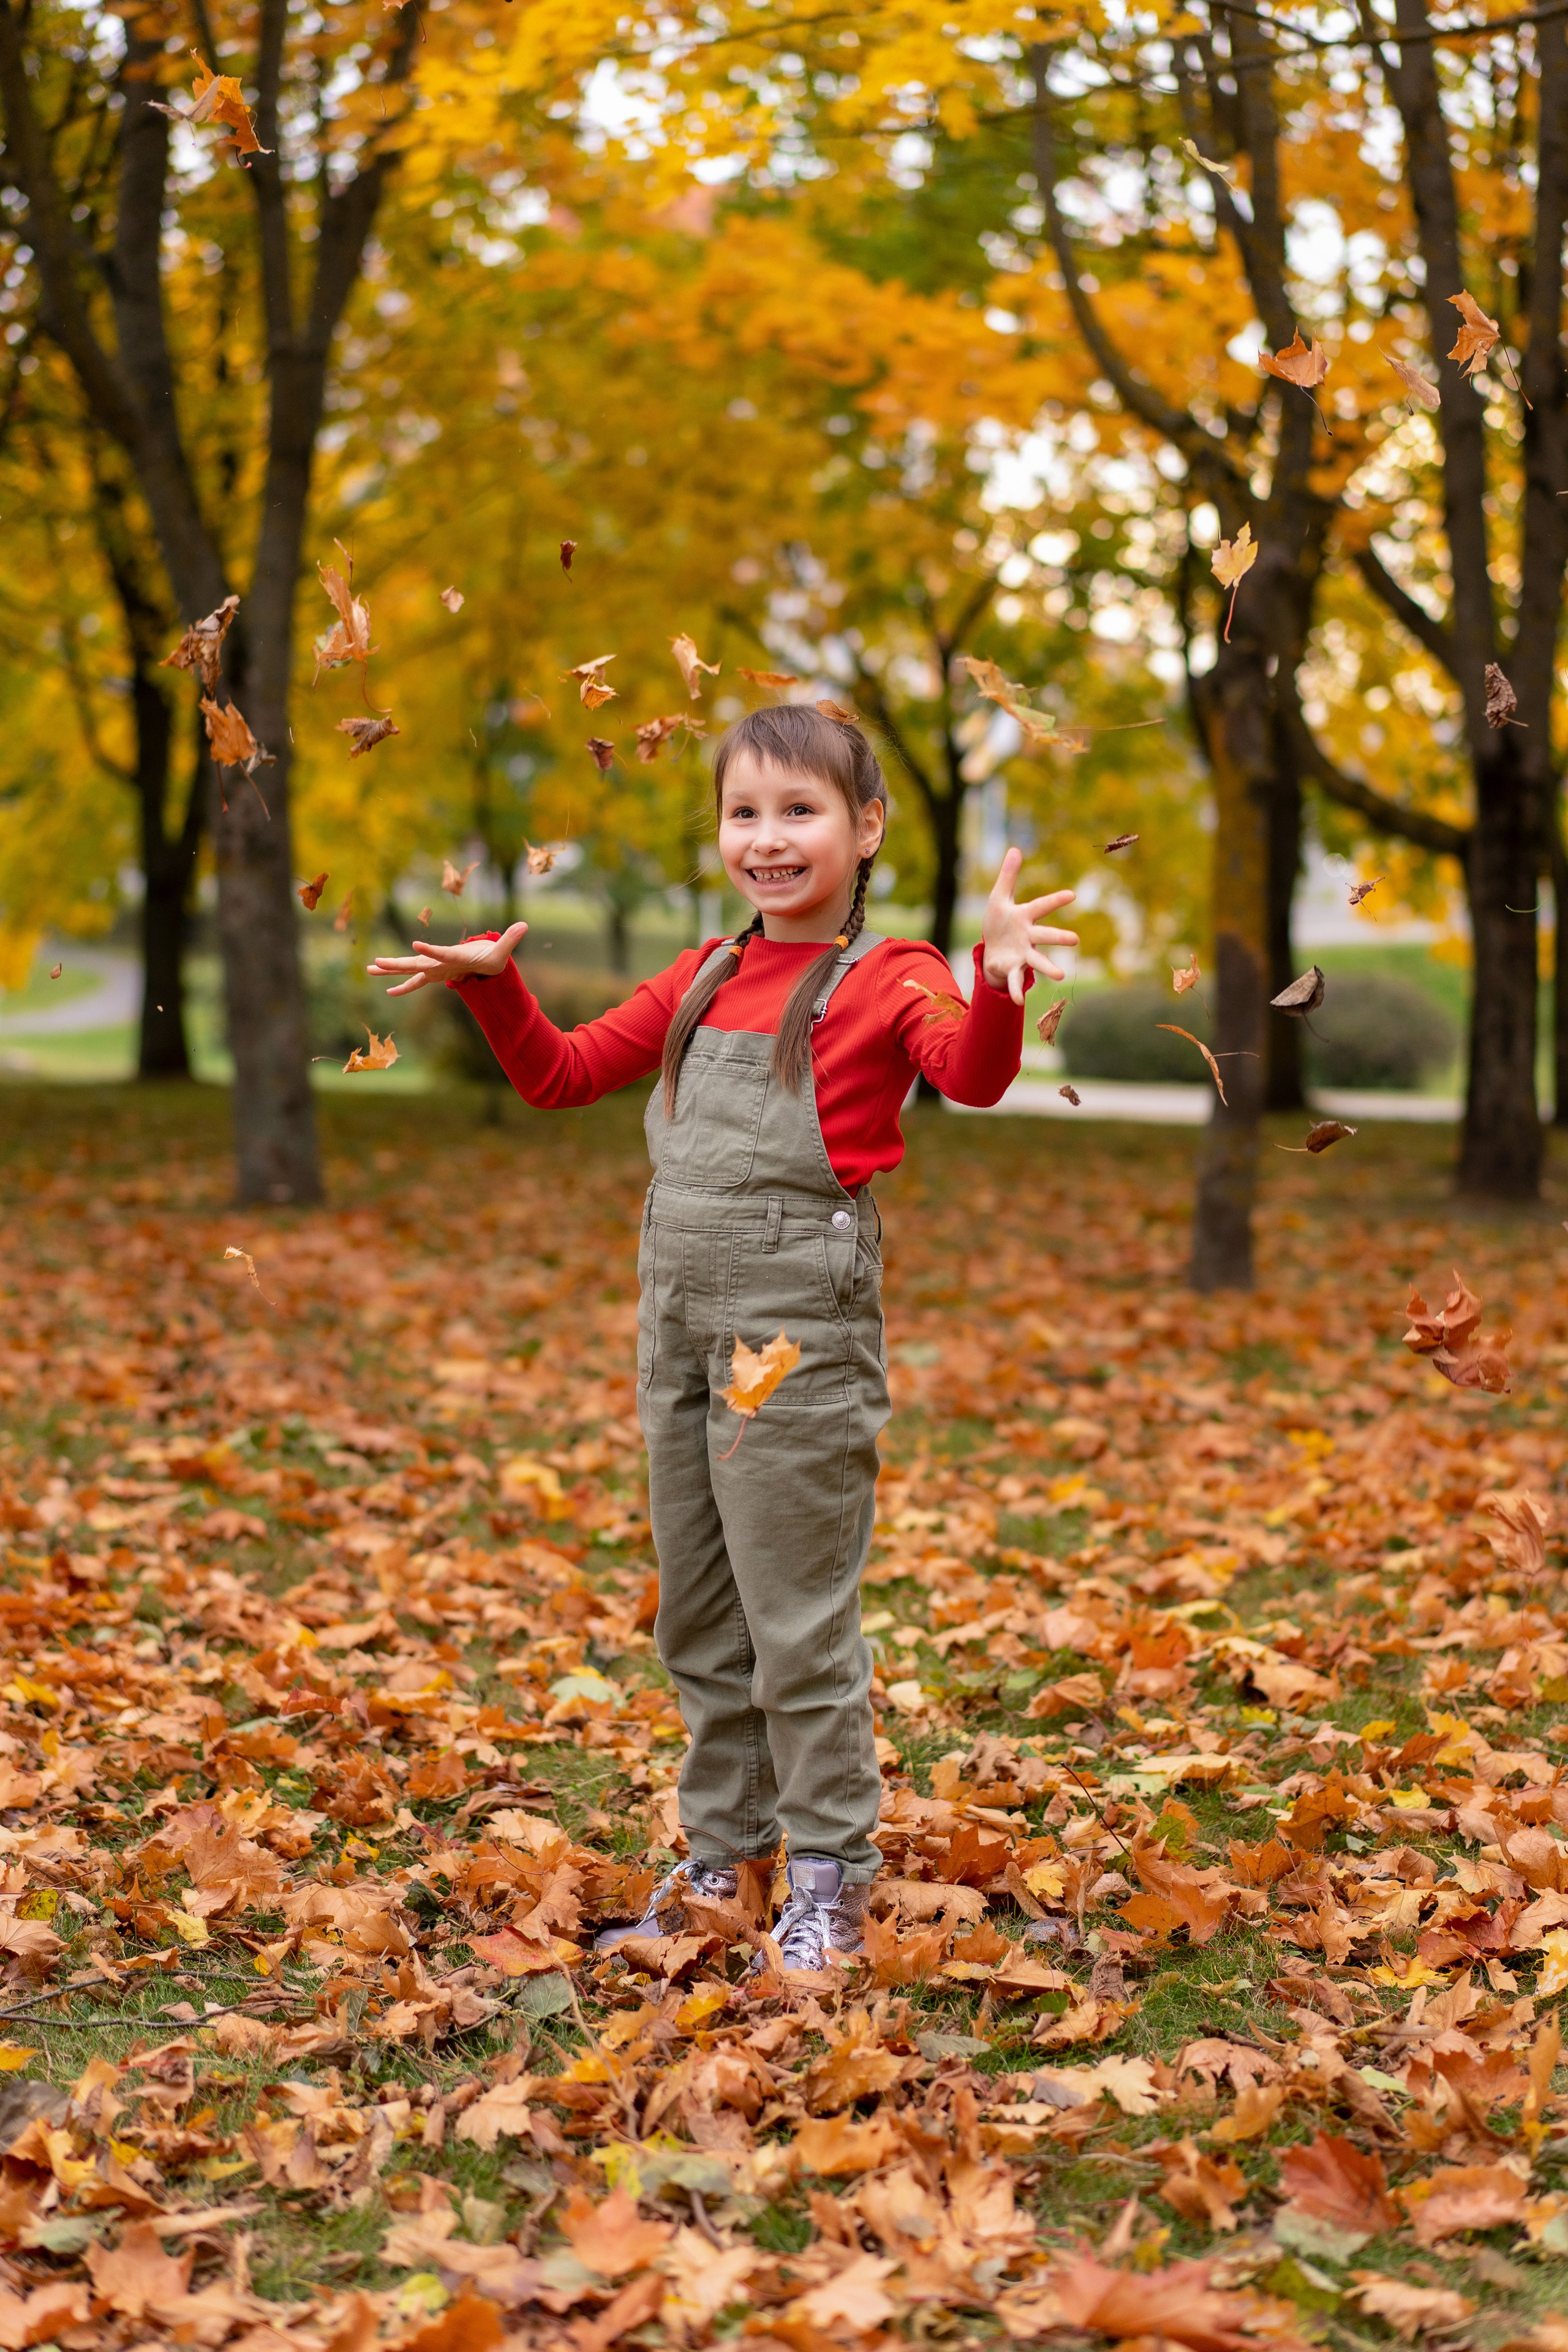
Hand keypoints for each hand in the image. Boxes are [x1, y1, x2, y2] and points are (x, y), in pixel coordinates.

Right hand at [367, 920, 527, 997]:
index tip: (415, 945)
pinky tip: (389, 992)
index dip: (430, 951)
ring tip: (370, 969)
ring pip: (410, 970)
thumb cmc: (491, 955)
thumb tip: (525, 925)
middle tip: (377, 962)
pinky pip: (416, 983)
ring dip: (391, 970)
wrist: (486, 958)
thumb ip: (510, 939)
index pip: (441, 953)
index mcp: (455, 955)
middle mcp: (440, 961)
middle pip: (416, 964)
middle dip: (397, 964)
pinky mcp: (435, 975)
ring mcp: (435, 968)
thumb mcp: (502, 951)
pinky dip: (403, 988)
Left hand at [980, 850, 1076, 1004]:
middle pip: (1045, 936)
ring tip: (1060, 976)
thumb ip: (1008, 876)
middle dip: (1058, 938)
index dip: (1055, 900)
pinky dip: (1016, 991)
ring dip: (1048, 967)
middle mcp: (1028, 937)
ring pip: (1037, 961)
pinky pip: (1015, 981)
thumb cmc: (999, 922)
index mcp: (1025, 917)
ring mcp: (1022, 955)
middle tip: (1075, 940)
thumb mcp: (999, 897)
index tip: (1072, 895)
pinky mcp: (1012, 969)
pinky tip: (1017, 1002)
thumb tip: (1015, 849)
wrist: (991, 949)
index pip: (1041, 907)